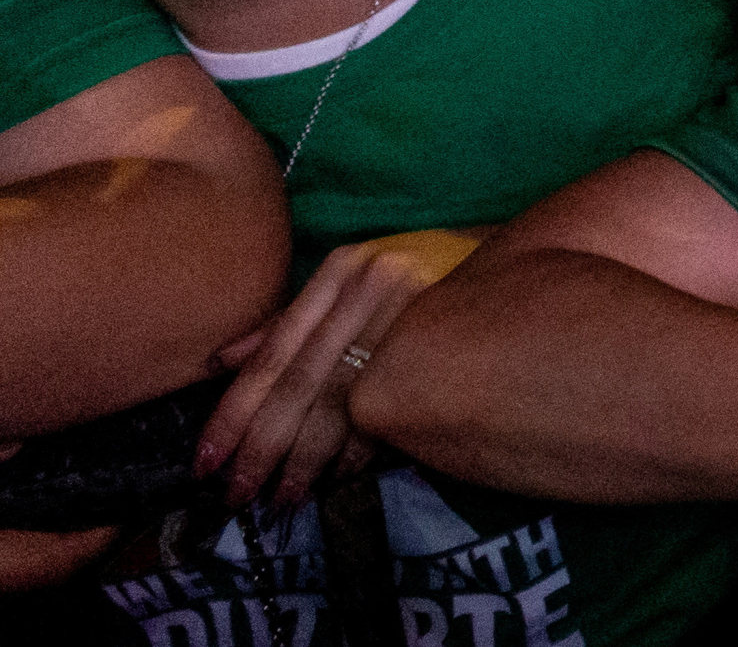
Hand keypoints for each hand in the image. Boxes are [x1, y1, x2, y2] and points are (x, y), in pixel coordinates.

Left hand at [206, 227, 481, 509]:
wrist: (526, 246)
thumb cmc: (431, 266)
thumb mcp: (355, 276)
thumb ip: (291, 319)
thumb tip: (221, 361)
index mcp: (341, 270)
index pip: (274, 354)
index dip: (234, 413)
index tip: (205, 463)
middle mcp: (370, 286)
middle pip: (300, 384)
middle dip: (262, 448)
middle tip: (238, 496)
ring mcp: (412, 311)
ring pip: (341, 401)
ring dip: (308, 458)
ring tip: (284, 497)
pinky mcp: (448, 337)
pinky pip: (394, 402)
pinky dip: (363, 445)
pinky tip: (342, 475)